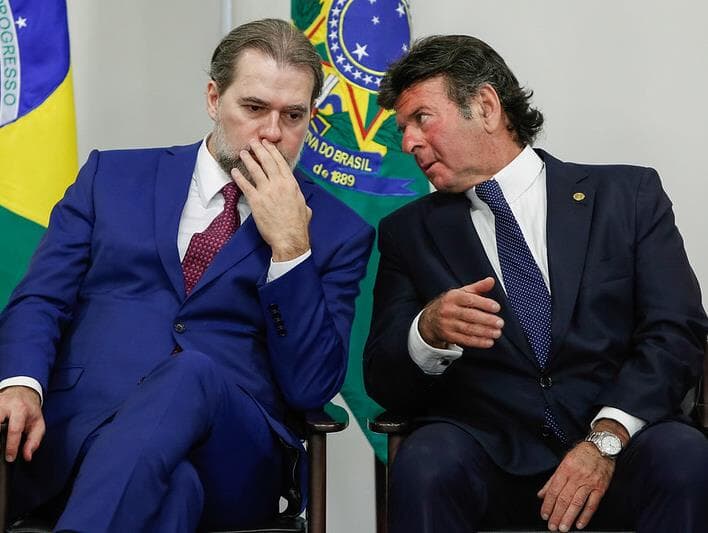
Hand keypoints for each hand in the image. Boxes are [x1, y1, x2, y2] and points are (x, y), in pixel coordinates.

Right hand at [0, 386, 44, 461]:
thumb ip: (34, 441)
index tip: (9, 458)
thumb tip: (27, 456)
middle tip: (2, 449)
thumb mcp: (38, 424)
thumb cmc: (30, 411)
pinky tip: (0, 434)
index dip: (11, 446)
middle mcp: (5, 405)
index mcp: (20, 409)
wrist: (23, 392)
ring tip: (2, 441)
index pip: (14, 429)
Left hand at [231, 139, 310, 260]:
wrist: (290, 238)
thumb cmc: (298, 225)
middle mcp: (279, 184)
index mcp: (291, 184)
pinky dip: (239, 177)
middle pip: (267, 161)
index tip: (268, 144)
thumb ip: (299, 199)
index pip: (281, 162)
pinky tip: (234, 171)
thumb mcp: (304, 207)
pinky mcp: (256, 201)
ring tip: (243, 152)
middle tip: (253, 141)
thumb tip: (301, 201)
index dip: (273, 151)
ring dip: (248, 159)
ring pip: (256, 170)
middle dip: (259, 149)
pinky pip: (245, 185)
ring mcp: (267, 192)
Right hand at [418, 277, 502, 348]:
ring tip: (497, 332)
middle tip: (500, 323)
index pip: (469, 299)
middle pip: (469, 315)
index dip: (484, 303)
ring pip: (468, 329)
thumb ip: (478, 287)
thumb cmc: (451, 304)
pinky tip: (488, 341)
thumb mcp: (462, 292)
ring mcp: (447, 324)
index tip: (496, 307)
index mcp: (453, 297)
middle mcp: (449, 310)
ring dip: (484, 332)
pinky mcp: (449, 336)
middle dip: (486, 320)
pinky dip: (478, 342)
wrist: (430, 319)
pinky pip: (465, 340)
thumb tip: (491, 281)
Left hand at [537, 442, 614, 530]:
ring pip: (577, 503)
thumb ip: (552, 480)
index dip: (548, 504)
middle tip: (552, 526)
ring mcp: (589, 483)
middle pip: (564, 499)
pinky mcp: (600, 488)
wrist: (602, 447)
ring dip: (568, 517)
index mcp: (565, 469)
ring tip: (563, 528)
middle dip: (556, 514)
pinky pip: (592, 504)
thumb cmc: (582, 454)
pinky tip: (580, 524)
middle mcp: (576, 477)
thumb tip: (541, 494)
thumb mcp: (563, 462)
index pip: (553, 490)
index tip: (544, 515)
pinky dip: (586, 516)